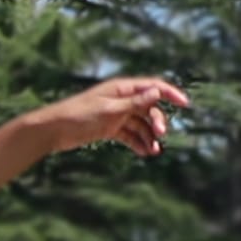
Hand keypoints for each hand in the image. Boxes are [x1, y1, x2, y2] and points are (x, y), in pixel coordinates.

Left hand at [41, 77, 188, 159]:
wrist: (54, 130)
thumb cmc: (79, 115)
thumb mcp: (110, 110)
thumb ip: (134, 103)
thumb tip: (157, 91)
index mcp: (121, 89)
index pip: (152, 87)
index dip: (170, 93)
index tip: (186, 104)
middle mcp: (121, 99)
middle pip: (148, 108)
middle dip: (157, 121)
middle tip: (161, 135)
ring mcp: (116, 114)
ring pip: (140, 124)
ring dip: (149, 136)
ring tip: (153, 151)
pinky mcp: (109, 128)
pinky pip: (129, 134)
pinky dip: (138, 142)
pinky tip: (144, 153)